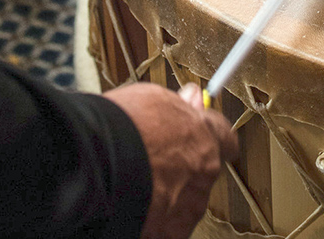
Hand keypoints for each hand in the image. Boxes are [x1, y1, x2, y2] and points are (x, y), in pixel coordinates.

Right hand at [104, 82, 237, 238]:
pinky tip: (133, 201)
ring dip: (168, 191)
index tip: (197, 130)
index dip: (208, 133)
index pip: (225, 137)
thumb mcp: (154, 98)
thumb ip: (179, 106)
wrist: (98, 163)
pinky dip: (153, 216)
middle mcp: (204, 173)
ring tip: (135, 180)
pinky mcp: (169, 232)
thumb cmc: (121, 126)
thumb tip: (190, 99)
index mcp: (205, 137)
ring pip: (185, 199)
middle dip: (183, 164)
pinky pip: (167, 223)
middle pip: (203, 169)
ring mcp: (188, 206)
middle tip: (154, 157)